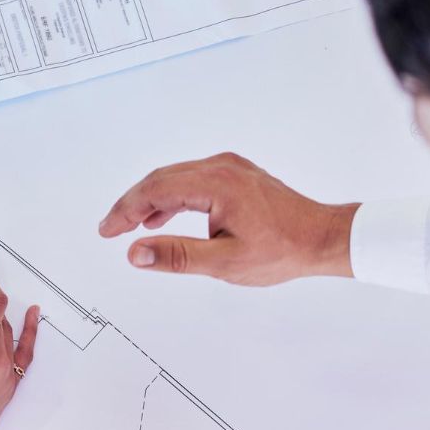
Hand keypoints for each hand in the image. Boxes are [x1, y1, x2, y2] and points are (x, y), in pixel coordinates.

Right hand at [98, 152, 358, 285]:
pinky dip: (172, 198)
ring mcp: (230, 168)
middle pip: (162, 178)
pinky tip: (162, 218)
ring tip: (131, 227)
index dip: (126, 210)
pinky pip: (193, 181)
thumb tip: (135, 253)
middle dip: (132, 203)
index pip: (156, 190)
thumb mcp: (224, 262)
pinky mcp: (236, 175)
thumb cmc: (281, 251)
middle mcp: (222, 167)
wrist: (322, 238)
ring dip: (151, 200)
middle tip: (110, 229)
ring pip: (176, 178)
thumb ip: (176, 256)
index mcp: (217, 184)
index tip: (107, 230)